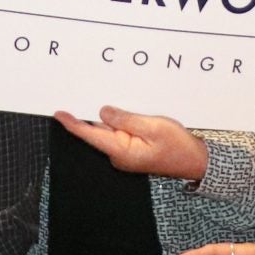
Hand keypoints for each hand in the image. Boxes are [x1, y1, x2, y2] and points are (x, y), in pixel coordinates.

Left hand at [55, 106, 207, 181]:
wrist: (195, 161)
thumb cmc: (178, 147)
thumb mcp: (153, 127)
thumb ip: (126, 119)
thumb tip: (103, 111)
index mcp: (121, 151)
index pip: (90, 135)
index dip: (73, 123)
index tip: (58, 113)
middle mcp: (119, 154)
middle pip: (97, 131)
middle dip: (87, 114)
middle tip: (77, 94)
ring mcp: (125, 152)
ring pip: (108, 130)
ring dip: (104, 116)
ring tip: (97, 96)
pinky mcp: (132, 148)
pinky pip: (119, 132)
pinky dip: (116, 120)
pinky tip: (117, 108)